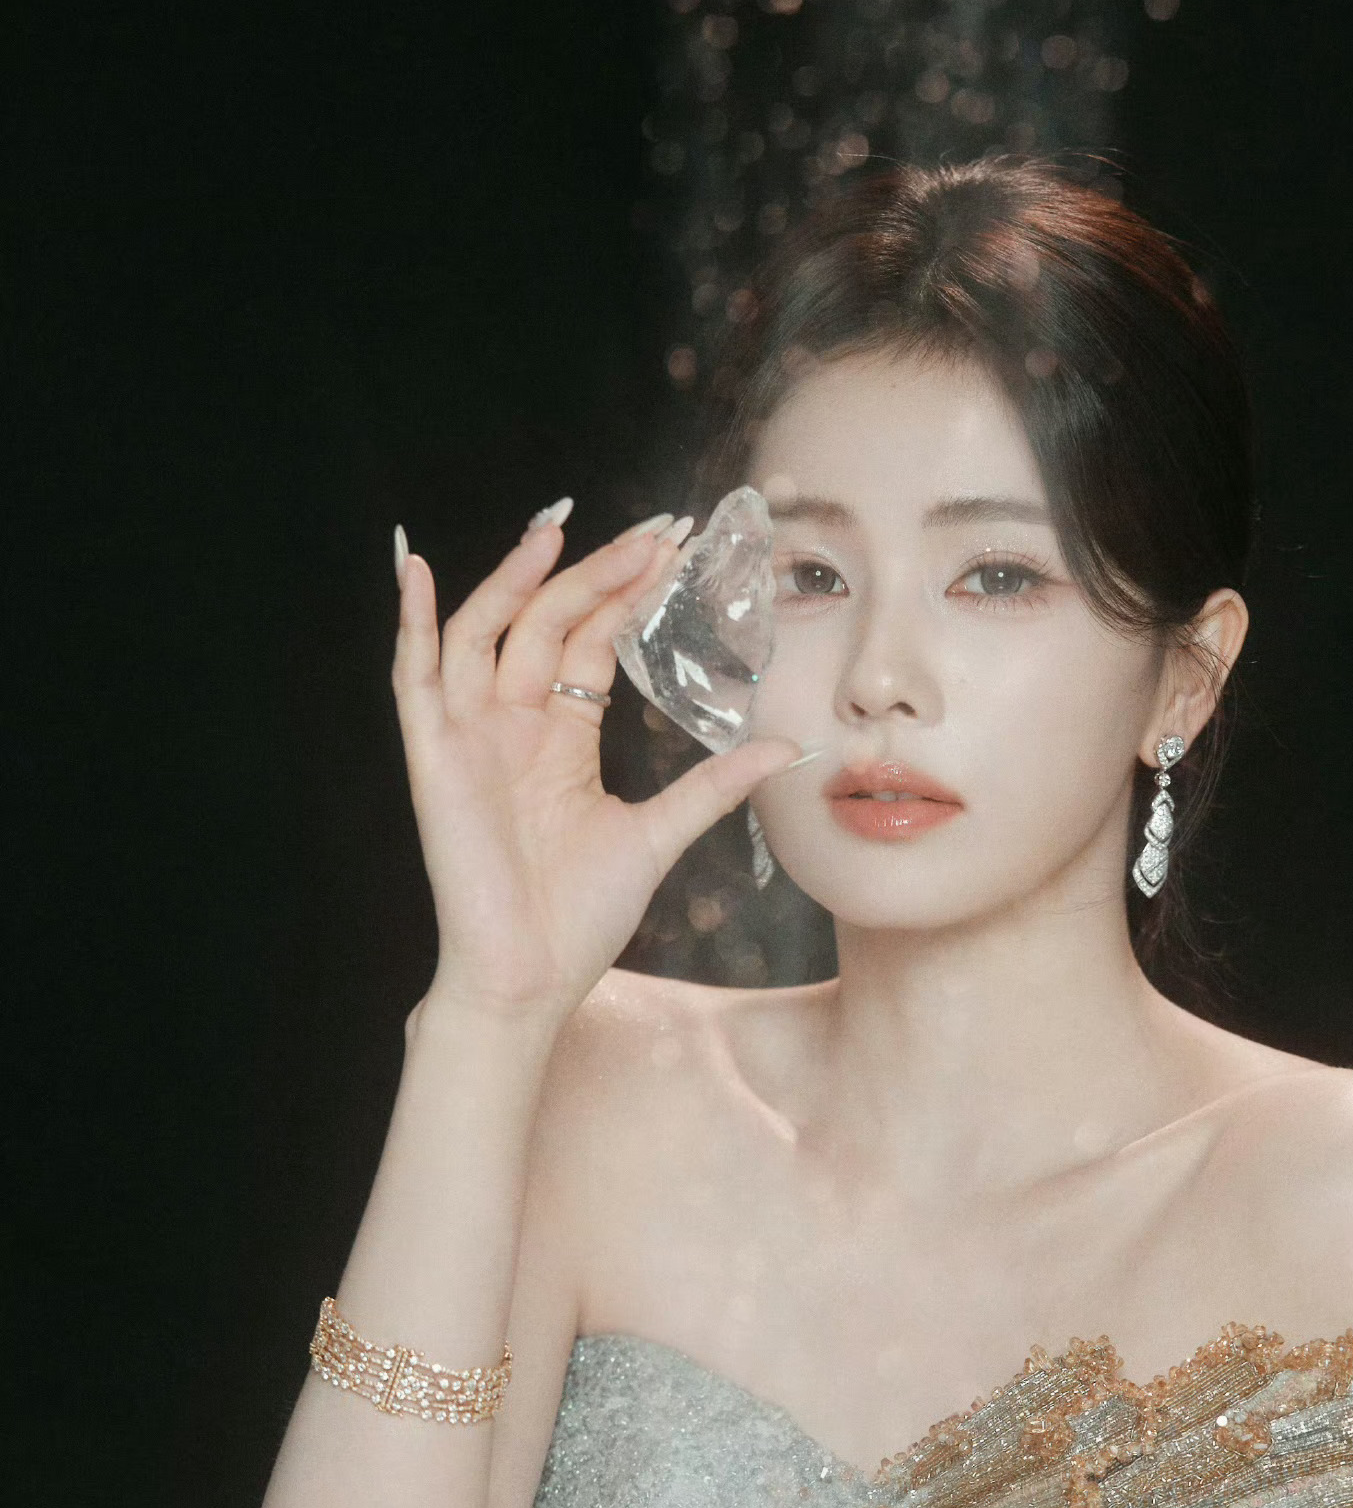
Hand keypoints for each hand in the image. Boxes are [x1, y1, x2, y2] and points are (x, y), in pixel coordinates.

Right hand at [390, 507, 799, 1024]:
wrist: (529, 977)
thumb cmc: (581, 918)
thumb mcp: (660, 834)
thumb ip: (714, 784)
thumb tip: (784, 745)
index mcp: (560, 738)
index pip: (590, 642)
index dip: (628, 593)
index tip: (675, 546)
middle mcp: (511, 724)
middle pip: (548, 623)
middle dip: (597, 573)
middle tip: (653, 533)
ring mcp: (470, 736)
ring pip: (486, 633)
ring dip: (518, 579)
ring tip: (559, 530)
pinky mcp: (434, 757)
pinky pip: (414, 677)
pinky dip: (411, 623)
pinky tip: (417, 569)